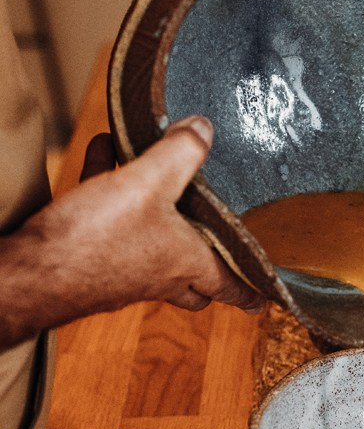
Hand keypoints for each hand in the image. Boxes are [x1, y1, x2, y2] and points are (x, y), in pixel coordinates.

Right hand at [0, 116, 261, 349]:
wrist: (34, 270)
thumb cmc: (97, 239)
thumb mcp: (148, 183)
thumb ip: (181, 153)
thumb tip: (204, 128)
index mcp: (187, 263)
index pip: (232, 285)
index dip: (251, 291)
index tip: (264, 300)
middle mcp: (158, 275)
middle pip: (193, 282)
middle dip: (207, 269)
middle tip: (218, 252)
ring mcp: (123, 271)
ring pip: (151, 249)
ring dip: (155, 214)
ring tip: (154, 171)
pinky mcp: (90, 258)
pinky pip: (110, 224)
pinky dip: (110, 191)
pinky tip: (102, 152)